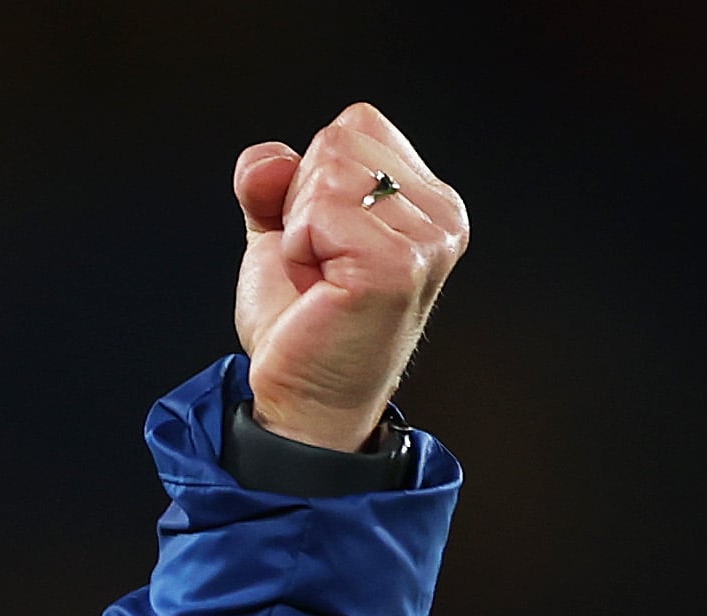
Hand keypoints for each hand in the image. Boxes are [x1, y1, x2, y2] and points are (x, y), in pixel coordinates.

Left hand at [230, 103, 468, 451]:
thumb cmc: (303, 323)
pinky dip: (299, 249)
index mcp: (428, 198)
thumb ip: (272, 182)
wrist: (303, 400)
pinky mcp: (397, 265)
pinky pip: (319, 212)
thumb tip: (265, 161)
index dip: (311, 181)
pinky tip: (321, 289)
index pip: (355, 125)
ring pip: (328, 172)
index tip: (322, 242)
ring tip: (321, 280)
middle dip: (303, 203)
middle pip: (339, 140)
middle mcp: (441, 215)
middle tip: (319, 268)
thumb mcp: (282, 234)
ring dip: (300, 230)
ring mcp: (427, 240)